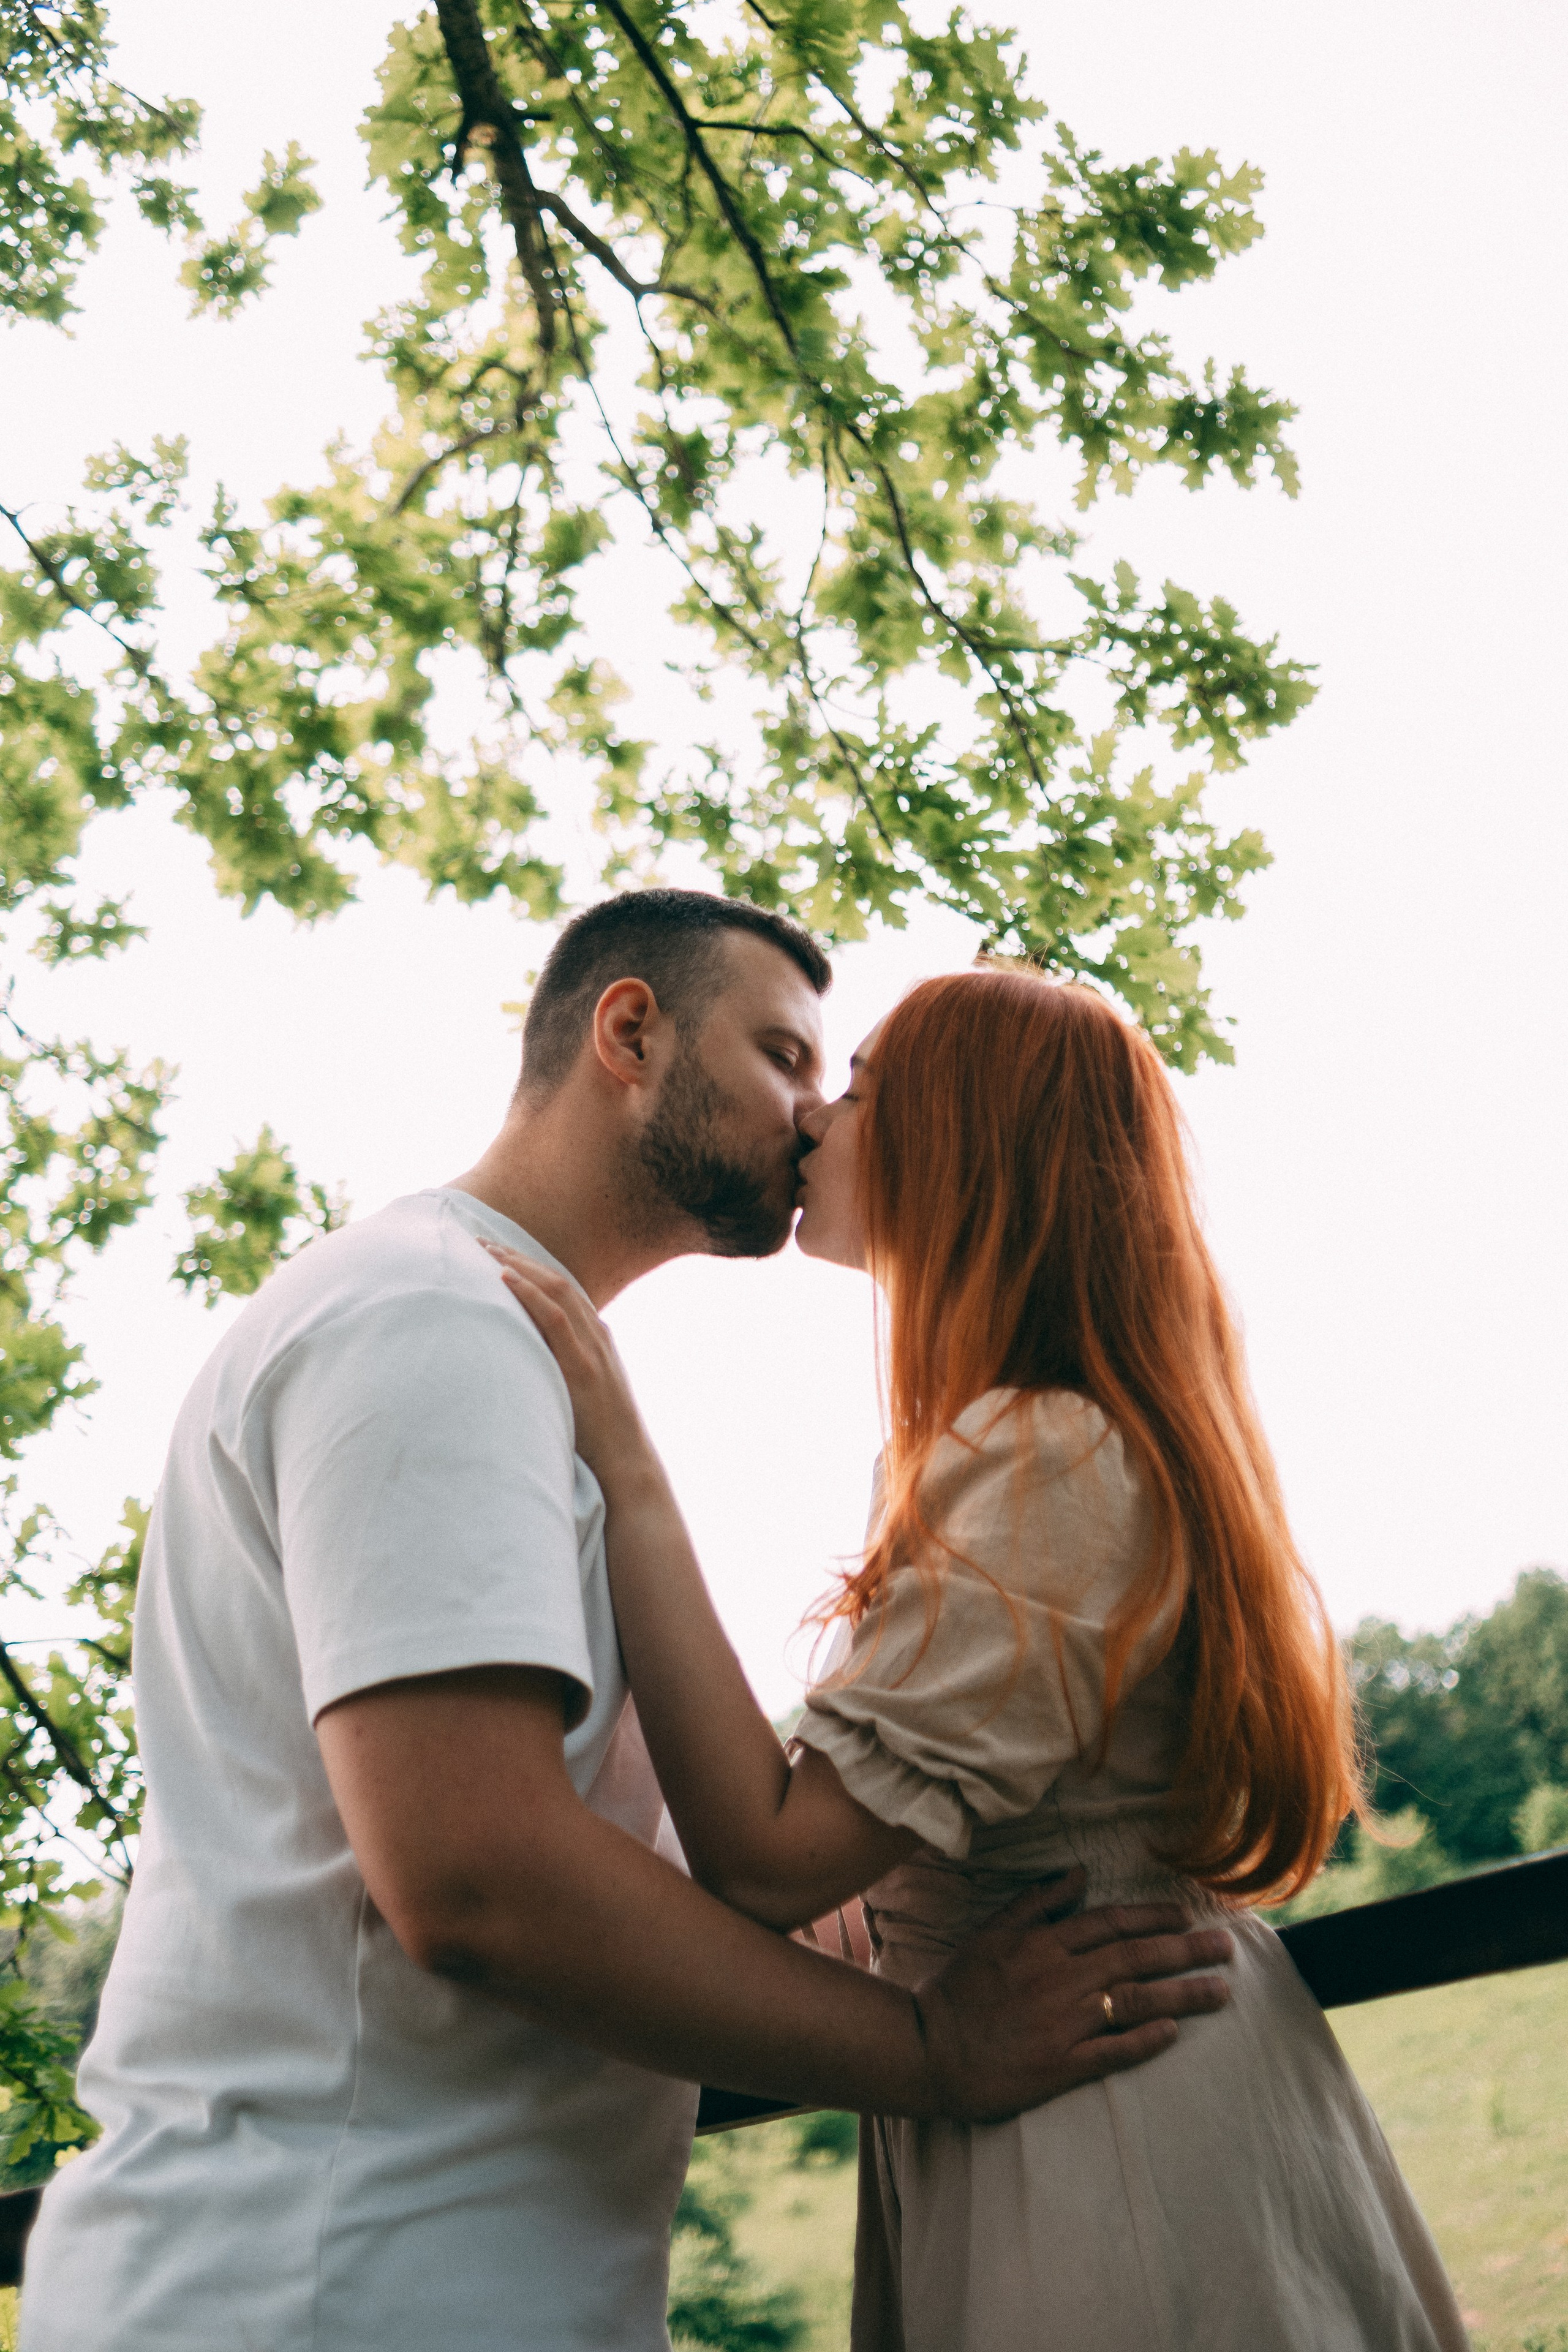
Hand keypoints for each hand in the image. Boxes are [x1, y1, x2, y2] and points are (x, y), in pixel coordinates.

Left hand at [482, 1244, 653, 1488]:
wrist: (626, 1463)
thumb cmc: (600, 1435)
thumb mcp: (583, 1392)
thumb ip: (564, 1370)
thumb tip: (528, 1366)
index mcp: (597, 1338)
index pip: (563, 1289)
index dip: (530, 1266)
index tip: (498, 1252)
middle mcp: (597, 1335)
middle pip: (557, 1280)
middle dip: (518, 1257)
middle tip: (480, 1241)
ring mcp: (592, 1349)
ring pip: (556, 1290)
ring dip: (519, 1266)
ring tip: (485, 1250)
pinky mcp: (582, 1367)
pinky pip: (555, 1319)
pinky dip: (530, 1294)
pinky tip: (505, 1278)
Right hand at [911, 1870, 1231, 2123]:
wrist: (928, 2048)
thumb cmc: (958, 1989)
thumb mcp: (991, 1932)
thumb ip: (1037, 1903)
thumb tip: (1079, 1873)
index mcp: (1044, 1945)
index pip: (1112, 1924)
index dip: (1153, 1919)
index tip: (1188, 1917)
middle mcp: (1061, 1979)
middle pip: (1135, 1959)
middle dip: (1186, 1952)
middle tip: (1227, 1948)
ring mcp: (1064, 2024)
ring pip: (1135, 2002)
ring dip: (1183, 1995)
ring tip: (1221, 1992)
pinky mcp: (1060, 2065)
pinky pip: (1112, 2051)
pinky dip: (1145, 2041)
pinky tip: (1175, 2033)